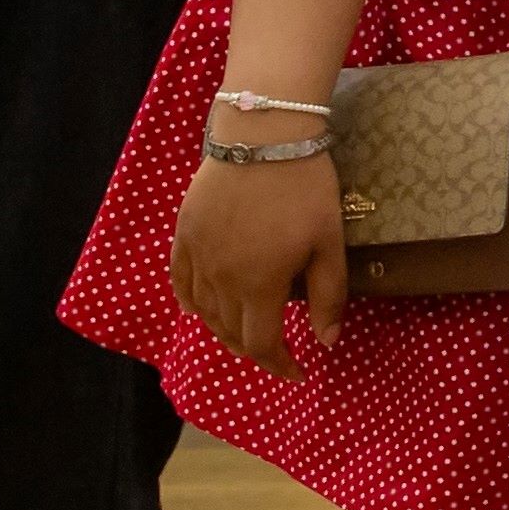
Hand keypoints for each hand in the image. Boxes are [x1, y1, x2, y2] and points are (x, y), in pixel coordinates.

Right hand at [168, 128, 347, 374]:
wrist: (262, 138)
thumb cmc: (305, 190)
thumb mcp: (329, 244)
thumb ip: (328, 297)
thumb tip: (325, 342)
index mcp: (258, 286)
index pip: (261, 345)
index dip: (280, 365)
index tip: (299, 371)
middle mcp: (220, 279)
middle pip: (230, 333)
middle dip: (256, 348)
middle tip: (278, 348)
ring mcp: (196, 257)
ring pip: (203, 313)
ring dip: (225, 329)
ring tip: (247, 329)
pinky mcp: (183, 236)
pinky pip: (180, 283)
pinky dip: (192, 303)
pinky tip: (202, 308)